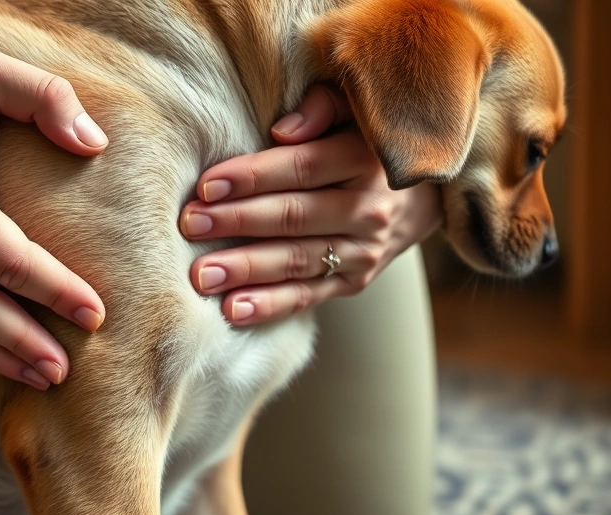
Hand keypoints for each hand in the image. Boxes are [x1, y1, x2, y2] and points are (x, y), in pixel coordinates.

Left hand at [180, 85, 442, 325]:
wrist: (419, 197)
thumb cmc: (363, 143)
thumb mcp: (354, 112)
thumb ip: (321, 108)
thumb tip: (282, 129)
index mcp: (366, 161)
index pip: (303, 169)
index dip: (253, 177)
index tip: (207, 185)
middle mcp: (368, 210)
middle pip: (293, 217)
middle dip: (238, 222)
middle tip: (191, 225)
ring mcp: (363, 252)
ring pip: (296, 261)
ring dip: (246, 269)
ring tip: (201, 275)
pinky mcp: (353, 283)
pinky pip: (306, 296)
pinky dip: (269, 306)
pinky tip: (232, 310)